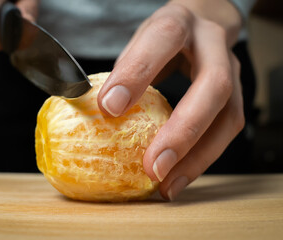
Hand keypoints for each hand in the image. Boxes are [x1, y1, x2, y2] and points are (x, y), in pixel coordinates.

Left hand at [97, 0, 243, 200]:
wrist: (204, 22)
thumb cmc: (165, 37)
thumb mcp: (140, 41)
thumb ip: (125, 70)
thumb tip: (98, 108)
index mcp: (179, 22)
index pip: (162, 39)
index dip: (137, 73)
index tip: (110, 107)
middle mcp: (212, 43)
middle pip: (212, 85)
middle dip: (183, 131)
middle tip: (155, 166)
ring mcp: (231, 69)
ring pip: (229, 116)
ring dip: (198, 158)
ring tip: (168, 184)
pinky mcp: (237, 94)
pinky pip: (227, 130)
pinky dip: (202, 158)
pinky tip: (179, 176)